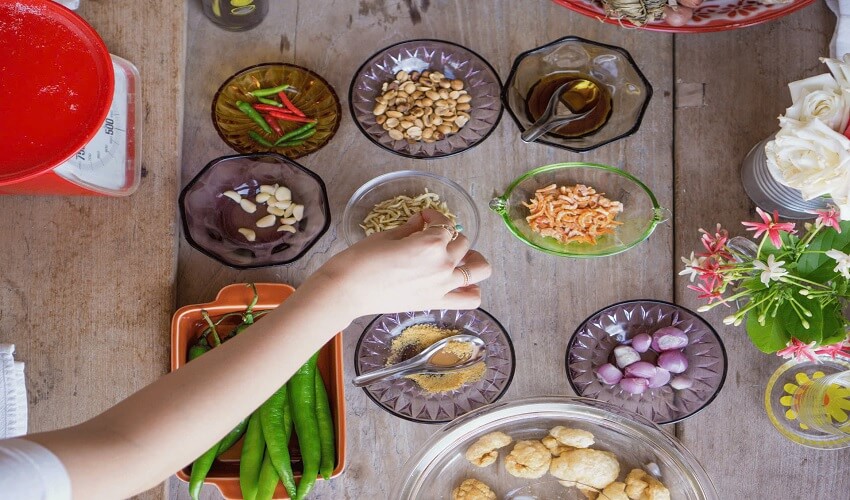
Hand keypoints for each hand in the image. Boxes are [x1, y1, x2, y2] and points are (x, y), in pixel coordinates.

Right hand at [312, 209, 490, 317]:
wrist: (347, 290)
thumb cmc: (361, 259)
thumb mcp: (388, 236)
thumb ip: (412, 228)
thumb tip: (422, 221)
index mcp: (431, 243)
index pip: (444, 224)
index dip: (434, 217)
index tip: (424, 218)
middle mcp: (443, 264)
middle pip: (463, 243)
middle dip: (449, 237)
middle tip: (433, 238)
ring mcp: (443, 285)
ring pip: (480, 269)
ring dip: (472, 259)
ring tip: (459, 258)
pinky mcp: (436, 302)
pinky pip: (470, 299)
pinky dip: (472, 290)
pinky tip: (460, 283)